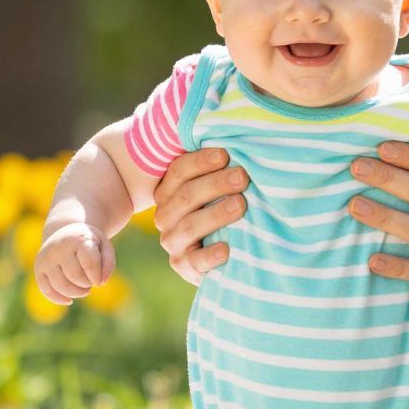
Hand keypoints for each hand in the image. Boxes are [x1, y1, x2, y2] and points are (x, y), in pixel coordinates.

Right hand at [36, 222, 112, 305]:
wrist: (65, 232)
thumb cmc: (89, 243)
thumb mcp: (104, 247)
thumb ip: (108, 264)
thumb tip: (101, 283)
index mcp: (78, 240)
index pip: (89, 264)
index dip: (96, 277)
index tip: (99, 281)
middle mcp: (59, 248)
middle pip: (75, 277)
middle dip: (87, 285)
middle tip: (90, 282)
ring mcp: (46, 259)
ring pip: (61, 286)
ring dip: (76, 293)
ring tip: (83, 289)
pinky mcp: (39, 270)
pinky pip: (46, 290)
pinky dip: (59, 299)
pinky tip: (69, 300)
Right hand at [154, 147, 246, 283]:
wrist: (230, 252)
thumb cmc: (227, 206)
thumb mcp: (222, 187)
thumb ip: (222, 168)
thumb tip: (237, 142)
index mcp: (170, 191)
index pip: (177, 171)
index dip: (200, 161)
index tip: (225, 154)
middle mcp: (166, 216)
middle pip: (185, 196)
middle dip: (215, 184)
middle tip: (242, 177)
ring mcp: (174, 242)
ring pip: (188, 226)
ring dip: (215, 214)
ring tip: (241, 205)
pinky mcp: (185, 266)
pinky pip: (193, 262)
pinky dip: (210, 255)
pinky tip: (227, 248)